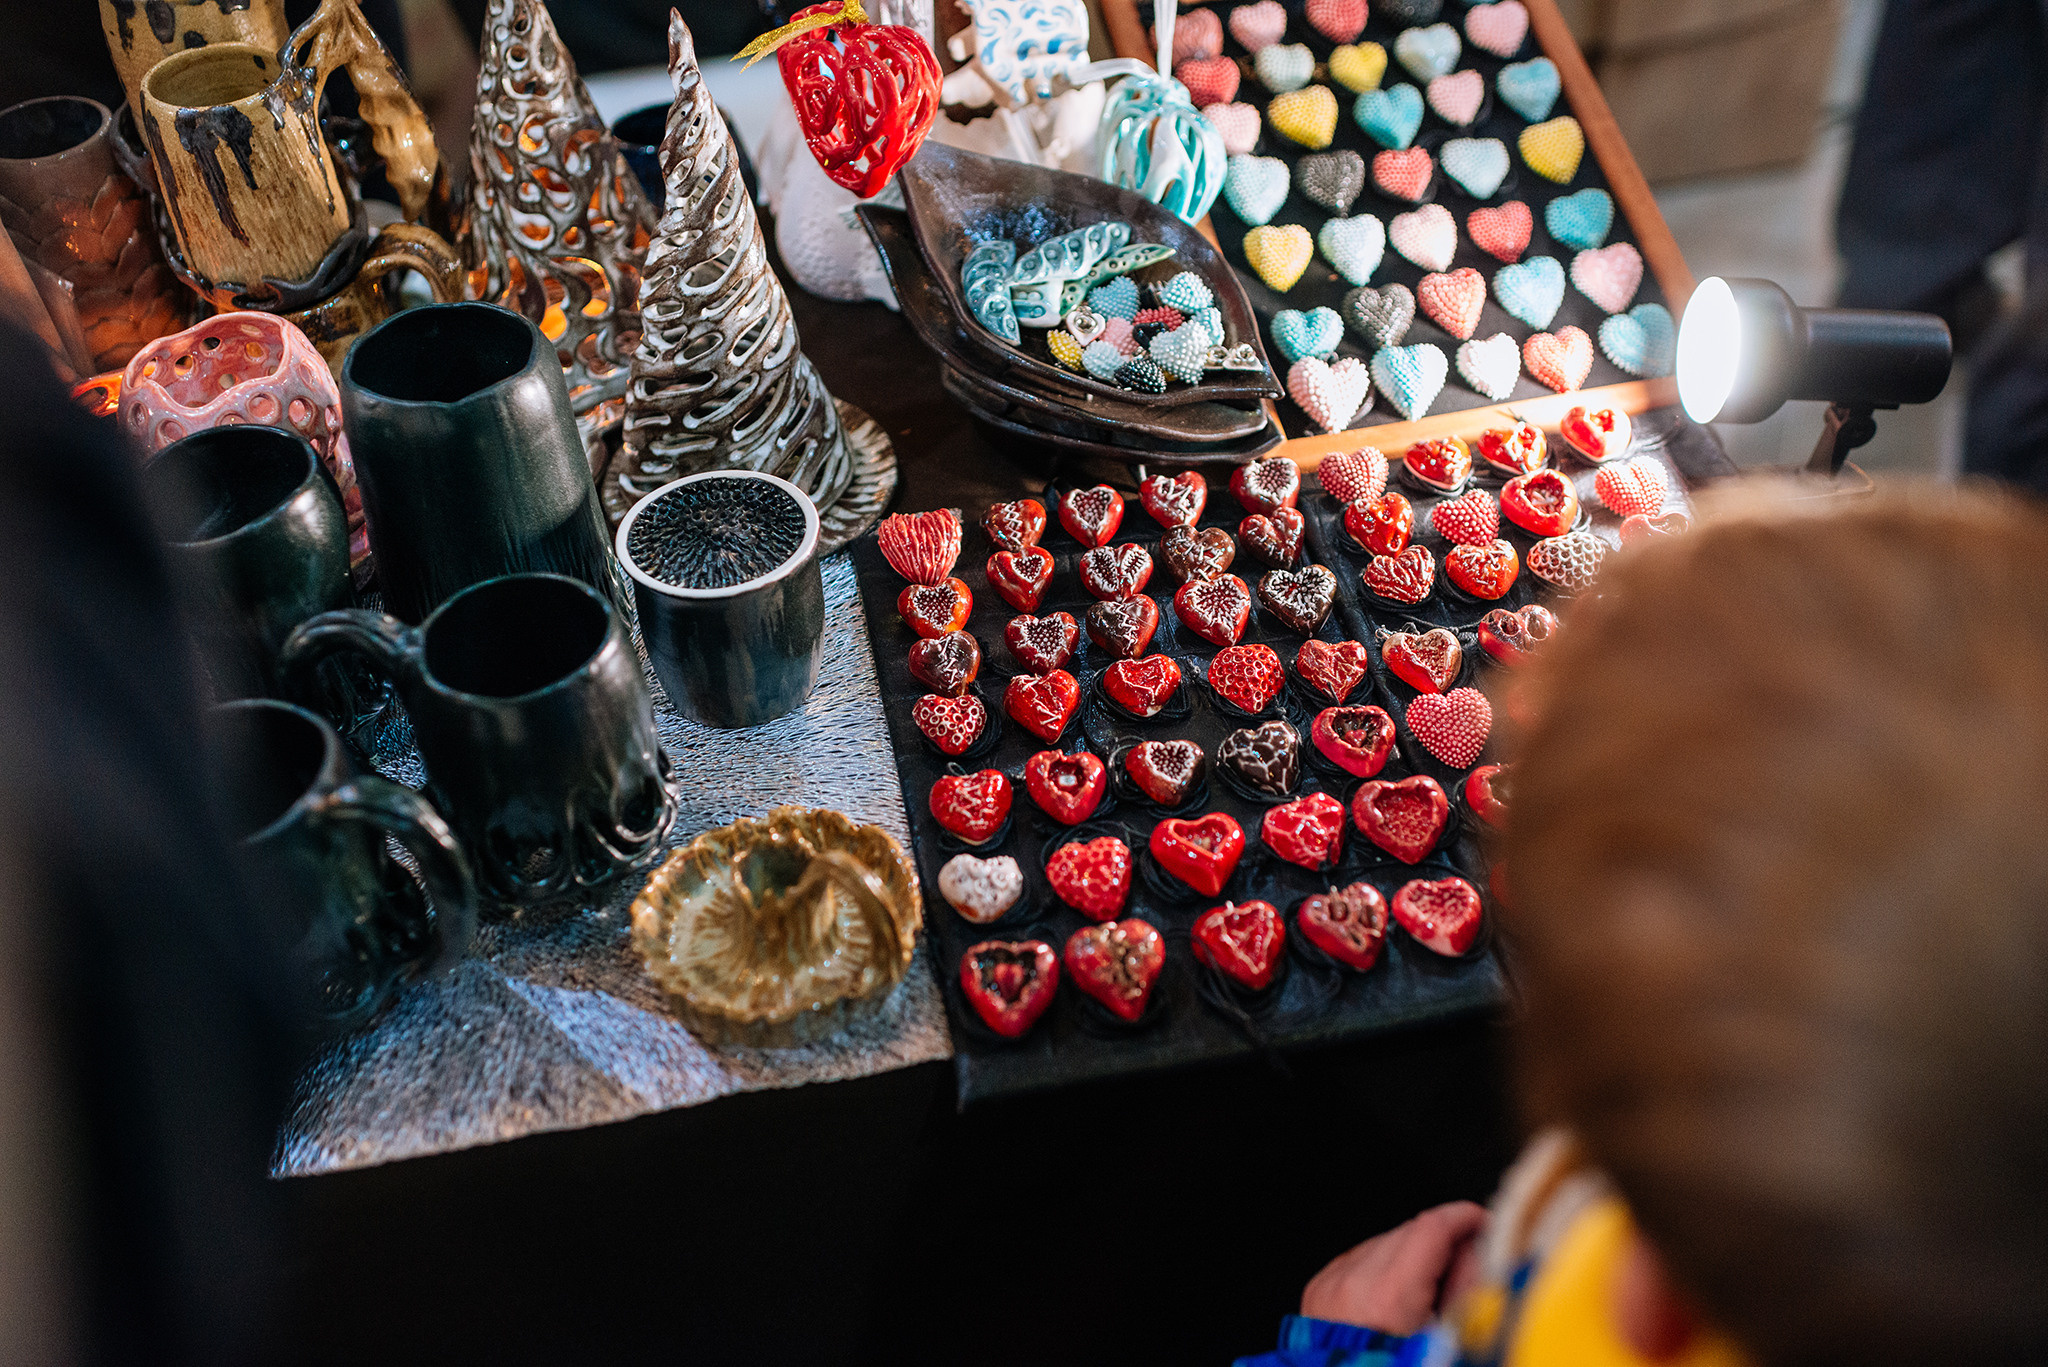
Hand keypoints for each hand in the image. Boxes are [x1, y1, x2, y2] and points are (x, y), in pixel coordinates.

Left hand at [1300, 1201, 1488, 1334]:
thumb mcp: (1450, 1337)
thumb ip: (1469, 1292)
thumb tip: (1479, 1255)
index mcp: (1389, 1295)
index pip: (1431, 1228)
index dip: (1463, 1219)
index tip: (1483, 1222)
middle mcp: (1353, 1282)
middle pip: (1408, 1232)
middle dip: (1441, 1242)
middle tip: (1467, 1269)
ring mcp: (1330, 1285)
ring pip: (1382, 1245)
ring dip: (1410, 1257)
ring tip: (1429, 1296)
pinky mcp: (1317, 1292)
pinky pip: (1357, 1263)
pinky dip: (1381, 1271)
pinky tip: (1396, 1302)